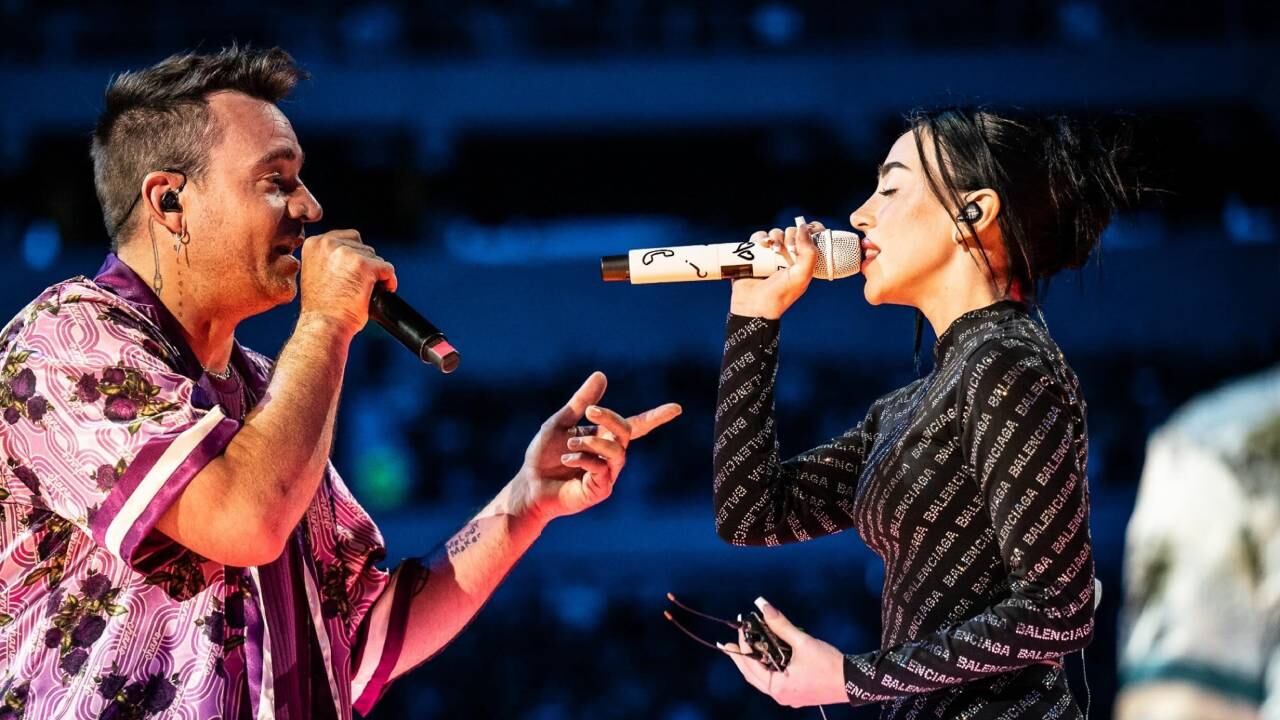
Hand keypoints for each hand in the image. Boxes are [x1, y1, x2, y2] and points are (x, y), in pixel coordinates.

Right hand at [298, 229, 397, 336]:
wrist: (324, 325)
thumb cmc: (321, 308)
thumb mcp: (316, 274)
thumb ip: (330, 259)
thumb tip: (351, 256)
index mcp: (314, 244)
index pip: (346, 238)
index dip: (355, 255)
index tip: (355, 271)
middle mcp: (328, 244)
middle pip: (362, 245)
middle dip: (366, 264)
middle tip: (362, 283)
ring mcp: (347, 253)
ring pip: (375, 257)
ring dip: (376, 273)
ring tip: (366, 291)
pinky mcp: (364, 265)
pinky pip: (387, 268)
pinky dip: (389, 281)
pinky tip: (383, 291)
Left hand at [515, 371, 680, 523]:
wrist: (530, 484)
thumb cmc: (544, 455)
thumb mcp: (561, 422)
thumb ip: (581, 402)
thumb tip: (601, 375)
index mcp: (604, 437)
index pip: (637, 425)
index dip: (657, 417)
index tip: (677, 408)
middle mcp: (611, 456)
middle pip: (626, 432)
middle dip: (610, 419)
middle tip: (590, 411)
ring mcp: (608, 474)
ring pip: (617, 452)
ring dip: (592, 443)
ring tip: (569, 444)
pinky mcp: (600, 490)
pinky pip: (602, 470)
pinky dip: (584, 459)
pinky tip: (567, 459)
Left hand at [720, 597, 848, 707]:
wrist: (854, 682)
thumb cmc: (829, 664)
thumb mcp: (802, 641)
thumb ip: (780, 623)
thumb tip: (762, 604)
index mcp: (778, 687)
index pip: (751, 665)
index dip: (742, 645)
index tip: (739, 627)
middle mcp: (780, 696)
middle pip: (752, 675)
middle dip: (741, 658)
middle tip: (727, 644)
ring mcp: (788, 697)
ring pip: (762, 679)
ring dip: (753, 662)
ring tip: (744, 648)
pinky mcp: (797, 694)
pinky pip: (774, 681)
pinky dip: (767, 668)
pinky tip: (765, 656)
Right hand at [728, 220, 823, 318]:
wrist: (754, 306)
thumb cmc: (781, 294)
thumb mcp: (802, 275)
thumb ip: (809, 252)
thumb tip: (803, 226)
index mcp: (803, 262)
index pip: (812, 238)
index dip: (811, 230)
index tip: (809, 229)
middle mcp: (788, 257)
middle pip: (792, 232)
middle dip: (790, 236)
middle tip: (788, 249)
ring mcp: (771, 255)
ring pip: (776, 233)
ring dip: (775, 236)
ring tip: (772, 249)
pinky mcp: (755, 254)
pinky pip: (759, 237)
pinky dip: (760, 237)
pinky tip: (761, 245)